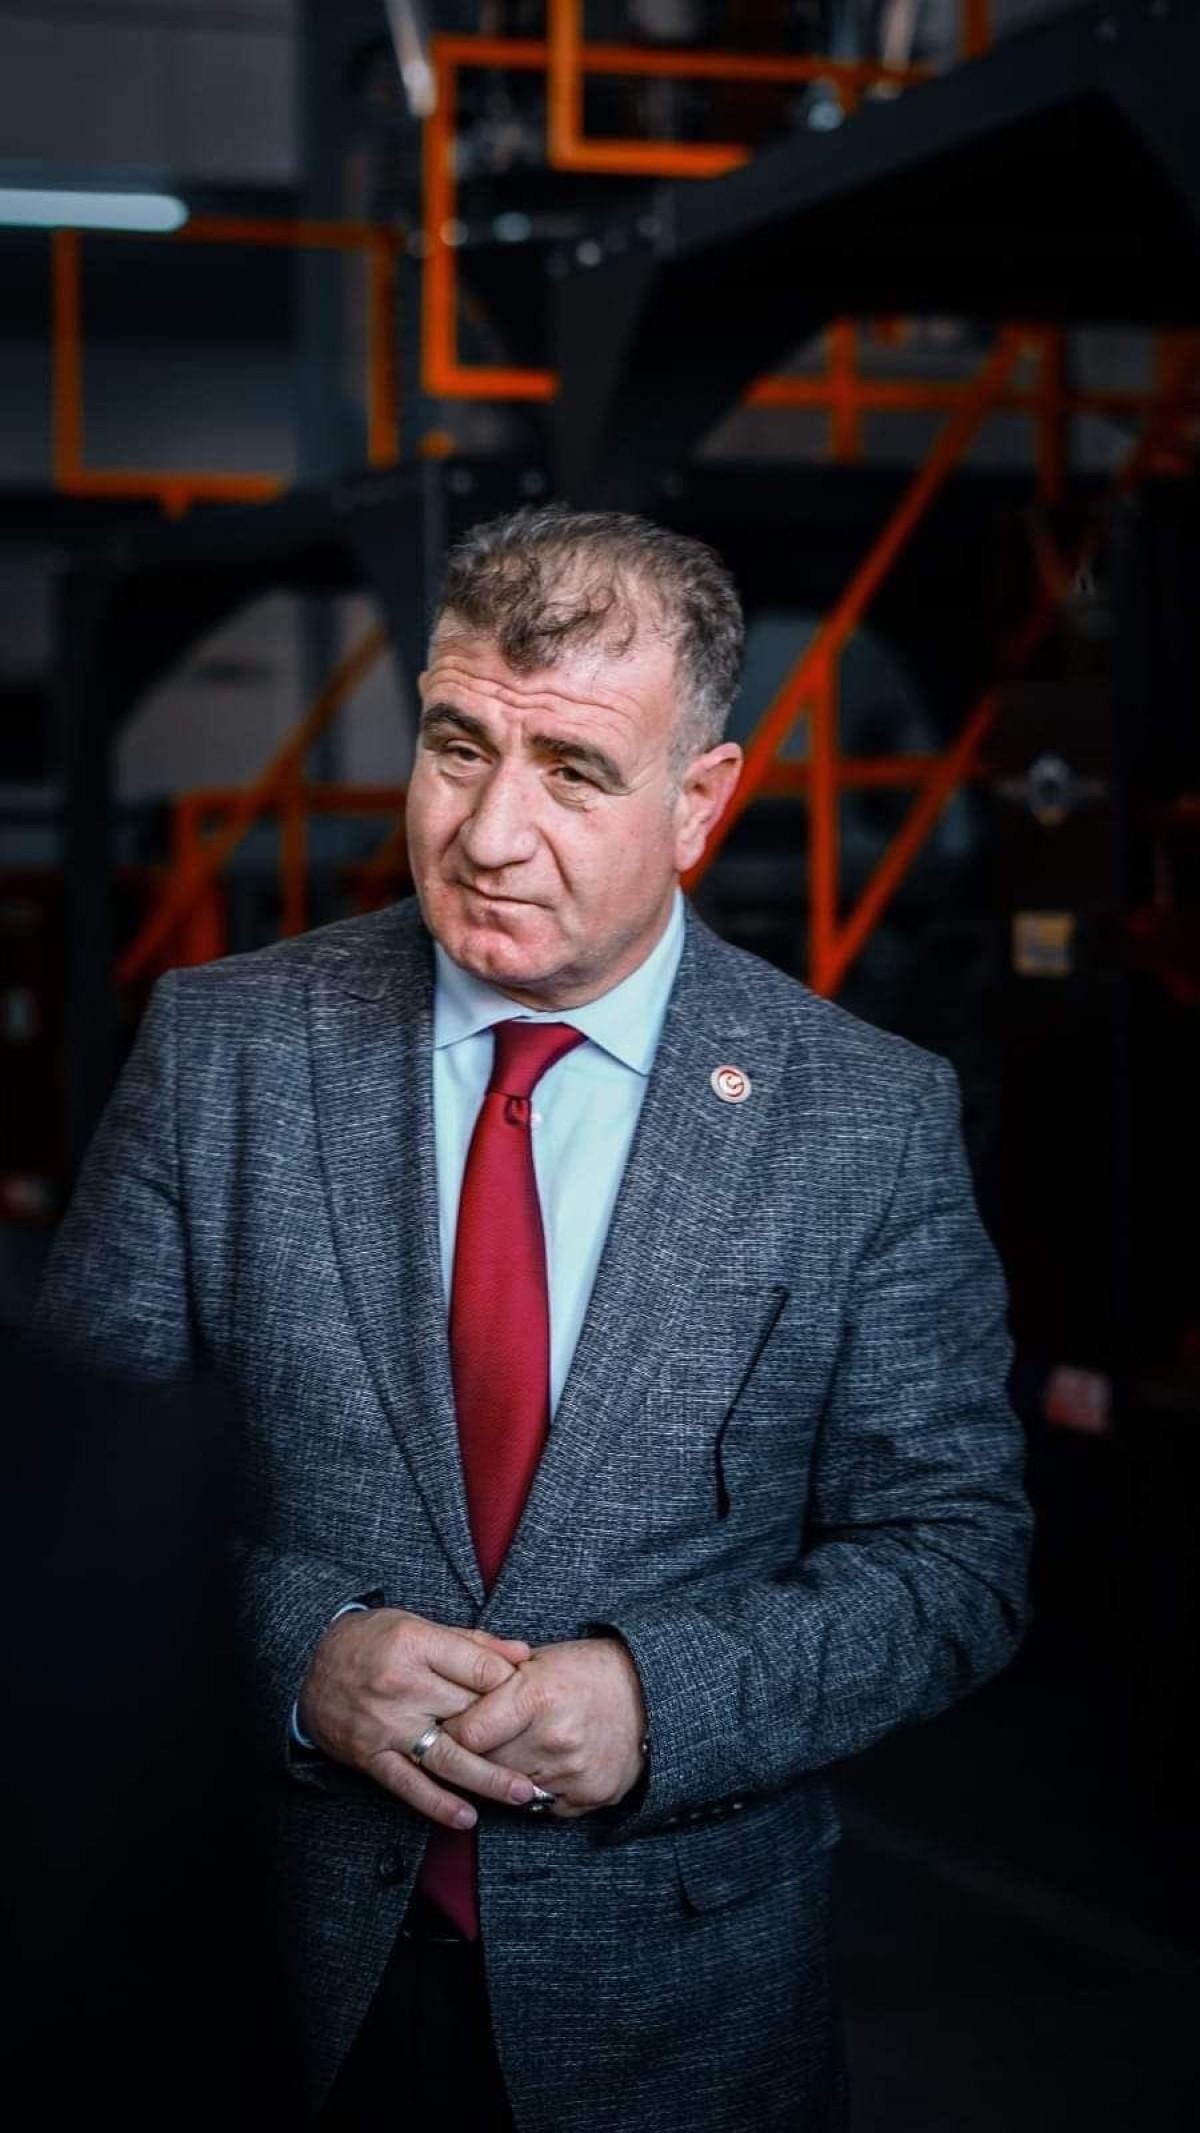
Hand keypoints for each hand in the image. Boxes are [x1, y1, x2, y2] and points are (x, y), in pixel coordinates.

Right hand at [296, 1607, 541, 1827]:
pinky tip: (467, 1817)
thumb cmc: (371, 1641)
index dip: (510, 1683)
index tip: (529, 1694)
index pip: (480, 1668)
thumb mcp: (418, 1625)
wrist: (307, 1666)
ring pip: (446, 1756)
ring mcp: (386, 1726)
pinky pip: (408, 1785)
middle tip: (546, 1751)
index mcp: (415, 1644)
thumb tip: (523, 1653)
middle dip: (509, 1733)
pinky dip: (437, 1804)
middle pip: (470, 1714)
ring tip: (524, 1793)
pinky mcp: (370, 1757)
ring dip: (488, 1778)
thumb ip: (472, 1643)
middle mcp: (402, 1686)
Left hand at [441, 1637, 646, 1817]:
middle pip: (486, 1763)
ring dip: (509, 1772)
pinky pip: (542, 1804)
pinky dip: (539, 1788)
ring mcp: (574, 1772)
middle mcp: (554, 1738)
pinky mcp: (590, 1796)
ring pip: (512, 1786)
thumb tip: (444, 1696)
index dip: (454, 1730)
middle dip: (478, 1753)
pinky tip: (549, 1762)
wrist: (650, 1694)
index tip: (450, 1727)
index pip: (468, 1733)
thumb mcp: (537, 1659)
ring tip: (522, 1745)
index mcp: (537, 1695)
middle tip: (482, 1739)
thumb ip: (491, 1679)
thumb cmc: (585, 1671)